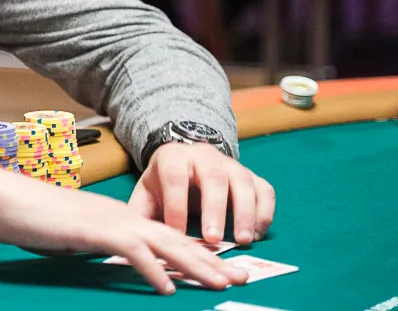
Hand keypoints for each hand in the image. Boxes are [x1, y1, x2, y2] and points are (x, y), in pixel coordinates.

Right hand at [0, 166, 247, 294]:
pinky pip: (130, 251)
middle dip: (212, 260)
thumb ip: (97, 246)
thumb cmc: (29, 218)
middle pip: (175, 238)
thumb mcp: (72, 236)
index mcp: (117, 217)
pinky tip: (168, 289)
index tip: (224, 270)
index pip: (165, 236)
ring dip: (195, 264)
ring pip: (162, 242)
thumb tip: (114, 262)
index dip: (197, 254)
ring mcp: (106, 221)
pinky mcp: (90, 230)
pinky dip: (151, 270)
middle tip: (243, 277)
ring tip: (222, 283)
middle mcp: (119, 215)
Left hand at [129, 142, 275, 244]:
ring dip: (245, 213)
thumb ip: (140, 212)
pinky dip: (265, 212)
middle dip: (214, 209)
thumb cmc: (164, 183)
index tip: (177, 234)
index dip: (176, 206)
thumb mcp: (147, 192)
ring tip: (243, 241)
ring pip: (243, 182)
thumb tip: (133, 240)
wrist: (186, 159)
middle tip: (213, 239)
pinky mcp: (251, 176)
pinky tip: (258, 234)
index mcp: (174, 158)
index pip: (175, 178)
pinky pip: (264, 190)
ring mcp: (232, 164)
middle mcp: (205, 156)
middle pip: (213, 178)